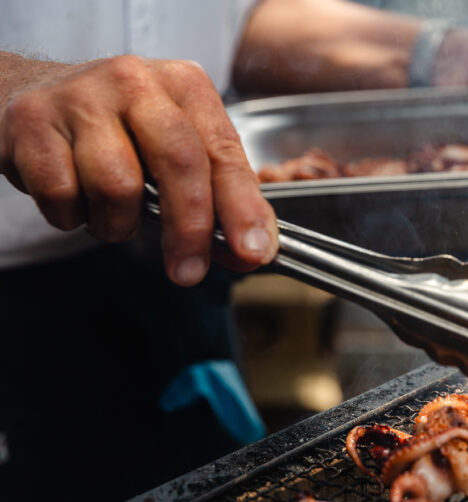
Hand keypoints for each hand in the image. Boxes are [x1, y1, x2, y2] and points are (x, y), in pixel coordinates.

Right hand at [0, 54, 277, 285]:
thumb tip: (251, 253)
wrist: (32, 95)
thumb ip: (218, 200)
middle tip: (189, 272)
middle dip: (189, 229)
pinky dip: (72, 216)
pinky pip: (62, 194)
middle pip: (179, 163)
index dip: (242, 207)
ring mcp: (81, 97)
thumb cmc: (120, 132)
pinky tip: (74, 198)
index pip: (223, 153)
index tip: (253, 251)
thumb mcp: (177, 151)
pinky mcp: (31, 121)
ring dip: (117, 223)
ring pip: (117, 186)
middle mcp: (136, 81)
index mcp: (185, 86)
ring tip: (111, 214)